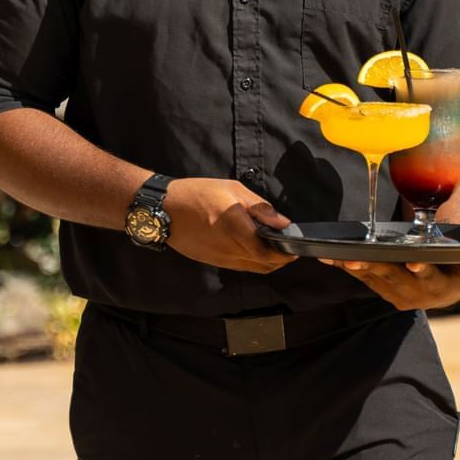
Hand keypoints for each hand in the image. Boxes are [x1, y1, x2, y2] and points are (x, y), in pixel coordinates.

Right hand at [163, 177, 296, 273]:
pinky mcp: (212, 262)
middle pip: (264, 265)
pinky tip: (252, 248)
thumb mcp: (233, 190)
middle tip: (288, 250)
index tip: (295, 249)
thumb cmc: (198, 194)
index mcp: (236, 229)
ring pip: (252, 269)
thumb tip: (284, 223)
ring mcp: (220, 259)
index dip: (285, 254)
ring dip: (266, 262)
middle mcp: (229, 249)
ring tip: (272, 248)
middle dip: (279, 260)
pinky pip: (239, 267)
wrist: (165, 210)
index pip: (269, 253)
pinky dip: (250, 261)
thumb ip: (261, 208)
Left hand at [317, 258, 459, 310]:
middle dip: (376, 267)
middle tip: (360, 258)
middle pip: (394, 278)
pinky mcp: (381, 289)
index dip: (421, 270)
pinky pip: (363, 278)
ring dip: (356, 268)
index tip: (413, 261)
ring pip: (374, 279)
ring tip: (341, 257)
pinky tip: (331, 258)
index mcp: (439, 286)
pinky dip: (348, 267)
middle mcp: (415, 294)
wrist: (445, 289)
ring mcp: (396, 294)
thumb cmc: (457, 268)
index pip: (429, 277)